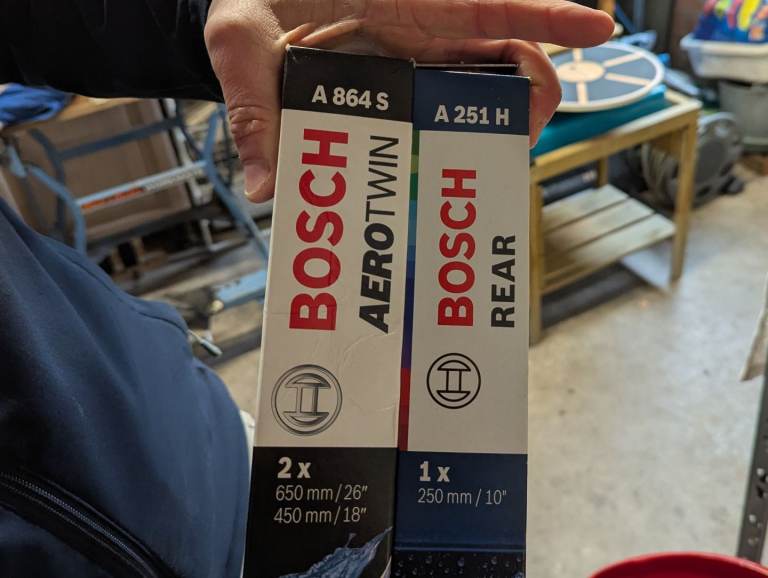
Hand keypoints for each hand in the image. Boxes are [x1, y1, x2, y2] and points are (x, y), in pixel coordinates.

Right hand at [205, 0, 613, 200]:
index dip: (461, 159)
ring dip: (544, 75)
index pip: (424, 138)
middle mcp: (409, 75)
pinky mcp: (442, 1)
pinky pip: (500, 8)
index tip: (485, 185)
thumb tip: (262, 191)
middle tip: (534, 127)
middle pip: (476, 107)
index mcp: (370, 99)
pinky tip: (592, 24)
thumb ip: (254, 119)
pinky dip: (547, 15)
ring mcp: (428, 36)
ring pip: (499, 63)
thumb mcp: (242, 59)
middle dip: (516, 119)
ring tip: (579, 71)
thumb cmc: (250, 16)